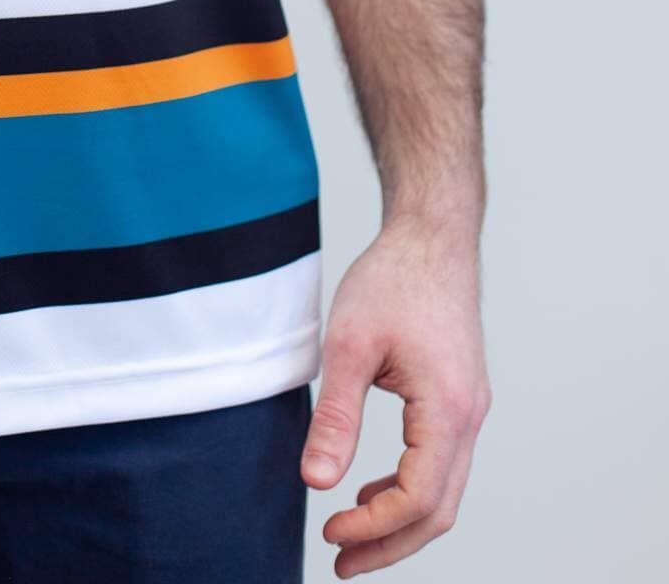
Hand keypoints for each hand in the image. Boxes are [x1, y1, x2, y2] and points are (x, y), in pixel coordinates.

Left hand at [302, 218, 490, 574]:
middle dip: (389, 543)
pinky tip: (370, 488)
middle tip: (340, 562)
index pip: (418, 499)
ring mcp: (470, 409)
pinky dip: (408, 488)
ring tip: (349, 536)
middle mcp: (469, 418)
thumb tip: (315, 482)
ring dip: (399, 520)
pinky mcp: (460, 398)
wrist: (432, 235)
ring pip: (443, 491)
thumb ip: (336, 417)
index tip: (328, 533)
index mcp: (448, 410)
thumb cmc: (392, 280)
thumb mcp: (349, 345)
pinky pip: (441, 463)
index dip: (373, 527)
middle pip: (438, 509)